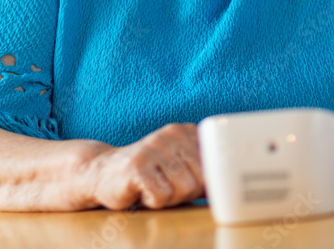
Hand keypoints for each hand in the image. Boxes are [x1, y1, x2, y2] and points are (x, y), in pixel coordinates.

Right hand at [80, 123, 203, 209]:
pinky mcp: (138, 166)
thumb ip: (203, 171)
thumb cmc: (149, 175)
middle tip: (164, 185)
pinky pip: (162, 196)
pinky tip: (141, 191)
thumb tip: (231, 186)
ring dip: (168, 198)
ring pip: (183, 189)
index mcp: (186, 131)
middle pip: (200, 180)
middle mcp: (171, 134)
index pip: (213, 166)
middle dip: (184, 193)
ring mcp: (154, 147)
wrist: (102, 173)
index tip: (185, 181)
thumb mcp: (180, 167)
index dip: (201, 184)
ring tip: (152, 186)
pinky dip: (152, 202)